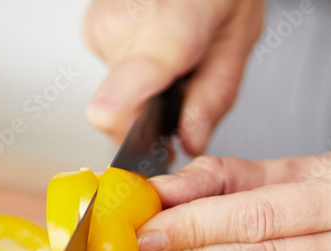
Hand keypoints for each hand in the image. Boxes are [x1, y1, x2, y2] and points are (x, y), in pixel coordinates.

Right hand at [82, 0, 262, 154]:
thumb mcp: (239, 39)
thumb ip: (214, 97)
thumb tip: (189, 142)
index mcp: (162, 32)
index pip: (121, 96)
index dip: (129, 127)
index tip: (135, 139)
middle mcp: (117, 29)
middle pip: (124, 113)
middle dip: (158, 117)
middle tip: (192, 88)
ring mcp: (97, 27)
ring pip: (119, 96)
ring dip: (151, 94)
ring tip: (181, 57)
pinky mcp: (90, 29)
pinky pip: (114, 75)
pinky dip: (140, 74)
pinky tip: (163, 49)